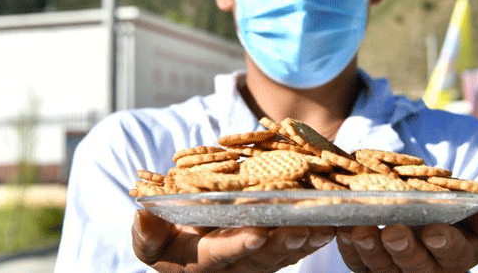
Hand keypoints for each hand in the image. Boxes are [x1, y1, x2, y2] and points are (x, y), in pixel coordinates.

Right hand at [132, 209, 335, 272]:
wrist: (189, 228)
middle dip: (283, 243)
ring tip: (324, 223)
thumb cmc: (167, 232)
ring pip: (287, 250)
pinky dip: (317, 230)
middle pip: (263, 257)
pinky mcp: (278, 246)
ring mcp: (260, 257)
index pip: (222, 255)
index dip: (238, 245)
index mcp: (203, 262)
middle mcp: (236, 263)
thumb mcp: (151, 236)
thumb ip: (147, 233)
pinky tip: (335, 219)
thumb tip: (141, 215)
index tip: (255, 233)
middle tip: (300, 229)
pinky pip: (300, 241)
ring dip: (306, 237)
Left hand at [335, 200, 477, 271]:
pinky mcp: (367, 265)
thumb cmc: (452, 210)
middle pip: (414, 264)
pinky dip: (348, 247)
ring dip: (370, 248)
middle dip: (404, 249)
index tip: (434, 231)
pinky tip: (342, 228)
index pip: (454, 254)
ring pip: (381, 266)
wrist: (420, 208)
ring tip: (361, 230)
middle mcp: (427, 269)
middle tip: (394, 232)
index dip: (446, 244)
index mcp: (457, 255)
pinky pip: (356, 261)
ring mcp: (394, 269)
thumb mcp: (474, 210)